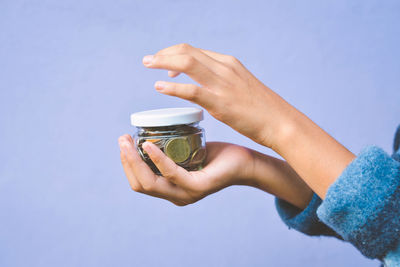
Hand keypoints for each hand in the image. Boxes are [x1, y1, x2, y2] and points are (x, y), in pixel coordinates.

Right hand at [118, 135, 254, 205]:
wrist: (245, 162)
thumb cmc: (217, 156)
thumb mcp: (187, 153)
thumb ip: (170, 151)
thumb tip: (151, 134)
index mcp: (172, 190)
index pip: (140, 182)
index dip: (127, 164)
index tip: (123, 141)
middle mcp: (177, 196)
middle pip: (140, 184)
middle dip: (126, 161)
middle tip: (122, 139)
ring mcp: (187, 194)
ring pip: (151, 182)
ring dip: (135, 160)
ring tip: (128, 140)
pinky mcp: (199, 187)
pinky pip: (172, 174)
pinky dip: (157, 159)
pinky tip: (149, 146)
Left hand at [142, 43, 293, 147]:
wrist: (280, 122)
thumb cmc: (261, 109)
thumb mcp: (241, 86)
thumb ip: (222, 81)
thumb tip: (205, 84)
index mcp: (228, 63)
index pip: (194, 50)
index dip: (174, 54)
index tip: (164, 63)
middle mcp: (224, 68)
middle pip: (186, 52)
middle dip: (163, 54)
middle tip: (148, 60)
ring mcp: (223, 84)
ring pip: (186, 63)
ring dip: (163, 62)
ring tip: (148, 65)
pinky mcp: (221, 103)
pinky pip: (191, 90)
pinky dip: (173, 87)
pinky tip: (159, 87)